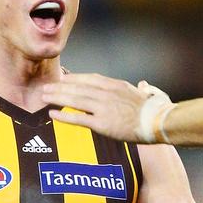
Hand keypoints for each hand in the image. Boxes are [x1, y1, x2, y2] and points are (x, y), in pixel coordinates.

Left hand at [43, 74, 167, 142]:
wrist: (158, 121)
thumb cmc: (157, 110)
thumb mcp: (150, 93)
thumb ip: (143, 89)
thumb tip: (144, 85)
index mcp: (116, 85)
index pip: (90, 78)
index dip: (75, 78)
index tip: (63, 78)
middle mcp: (107, 94)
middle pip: (78, 87)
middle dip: (60, 87)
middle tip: (46, 87)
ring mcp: (103, 108)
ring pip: (74, 100)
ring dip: (57, 98)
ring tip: (44, 97)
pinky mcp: (102, 124)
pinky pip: (78, 118)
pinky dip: (63, 116)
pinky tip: (52, 115)